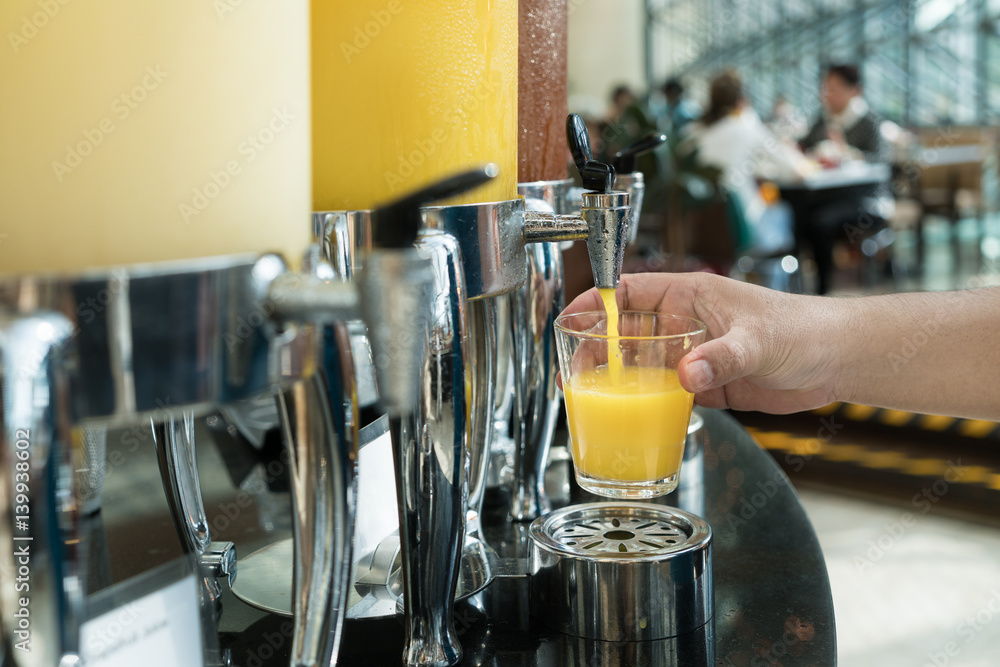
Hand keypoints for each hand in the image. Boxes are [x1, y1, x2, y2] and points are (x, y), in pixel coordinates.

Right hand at [561, 273, 845, 413]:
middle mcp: (686, 324)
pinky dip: (647, 402)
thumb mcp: (758, 340)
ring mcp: (694, 354)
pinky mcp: (707, 384)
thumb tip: (686, 375)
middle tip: (574, 367)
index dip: (597, 302)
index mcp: (691, 296)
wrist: (836, 360)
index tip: (570, 316)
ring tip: (589, 393)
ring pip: (643, 364)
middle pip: (628, 332)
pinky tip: (631, 413)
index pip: (631, 292)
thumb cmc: (803, 329)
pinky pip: (666, 392)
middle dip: (598, 347)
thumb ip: (721, 356)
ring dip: (618, 378)